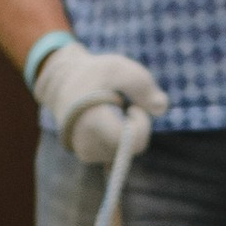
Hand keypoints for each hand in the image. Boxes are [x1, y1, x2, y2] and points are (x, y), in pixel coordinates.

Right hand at [39, 42, 168, 167]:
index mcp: (92, 122)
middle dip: (135, 126)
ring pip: (125, 151)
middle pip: (130, 148)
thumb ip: (143, 86)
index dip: (140, 125)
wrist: (63, 83)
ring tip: (110, 111)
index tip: (134, 107)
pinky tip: (106, 121)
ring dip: (126, 131)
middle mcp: (86, 144)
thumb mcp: (120, 69)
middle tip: (124, 105)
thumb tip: (161, 108)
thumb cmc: (95, 74)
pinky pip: (116, 152)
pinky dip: (118, 137)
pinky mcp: (87, 157)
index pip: (128, 141)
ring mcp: (86, 153)